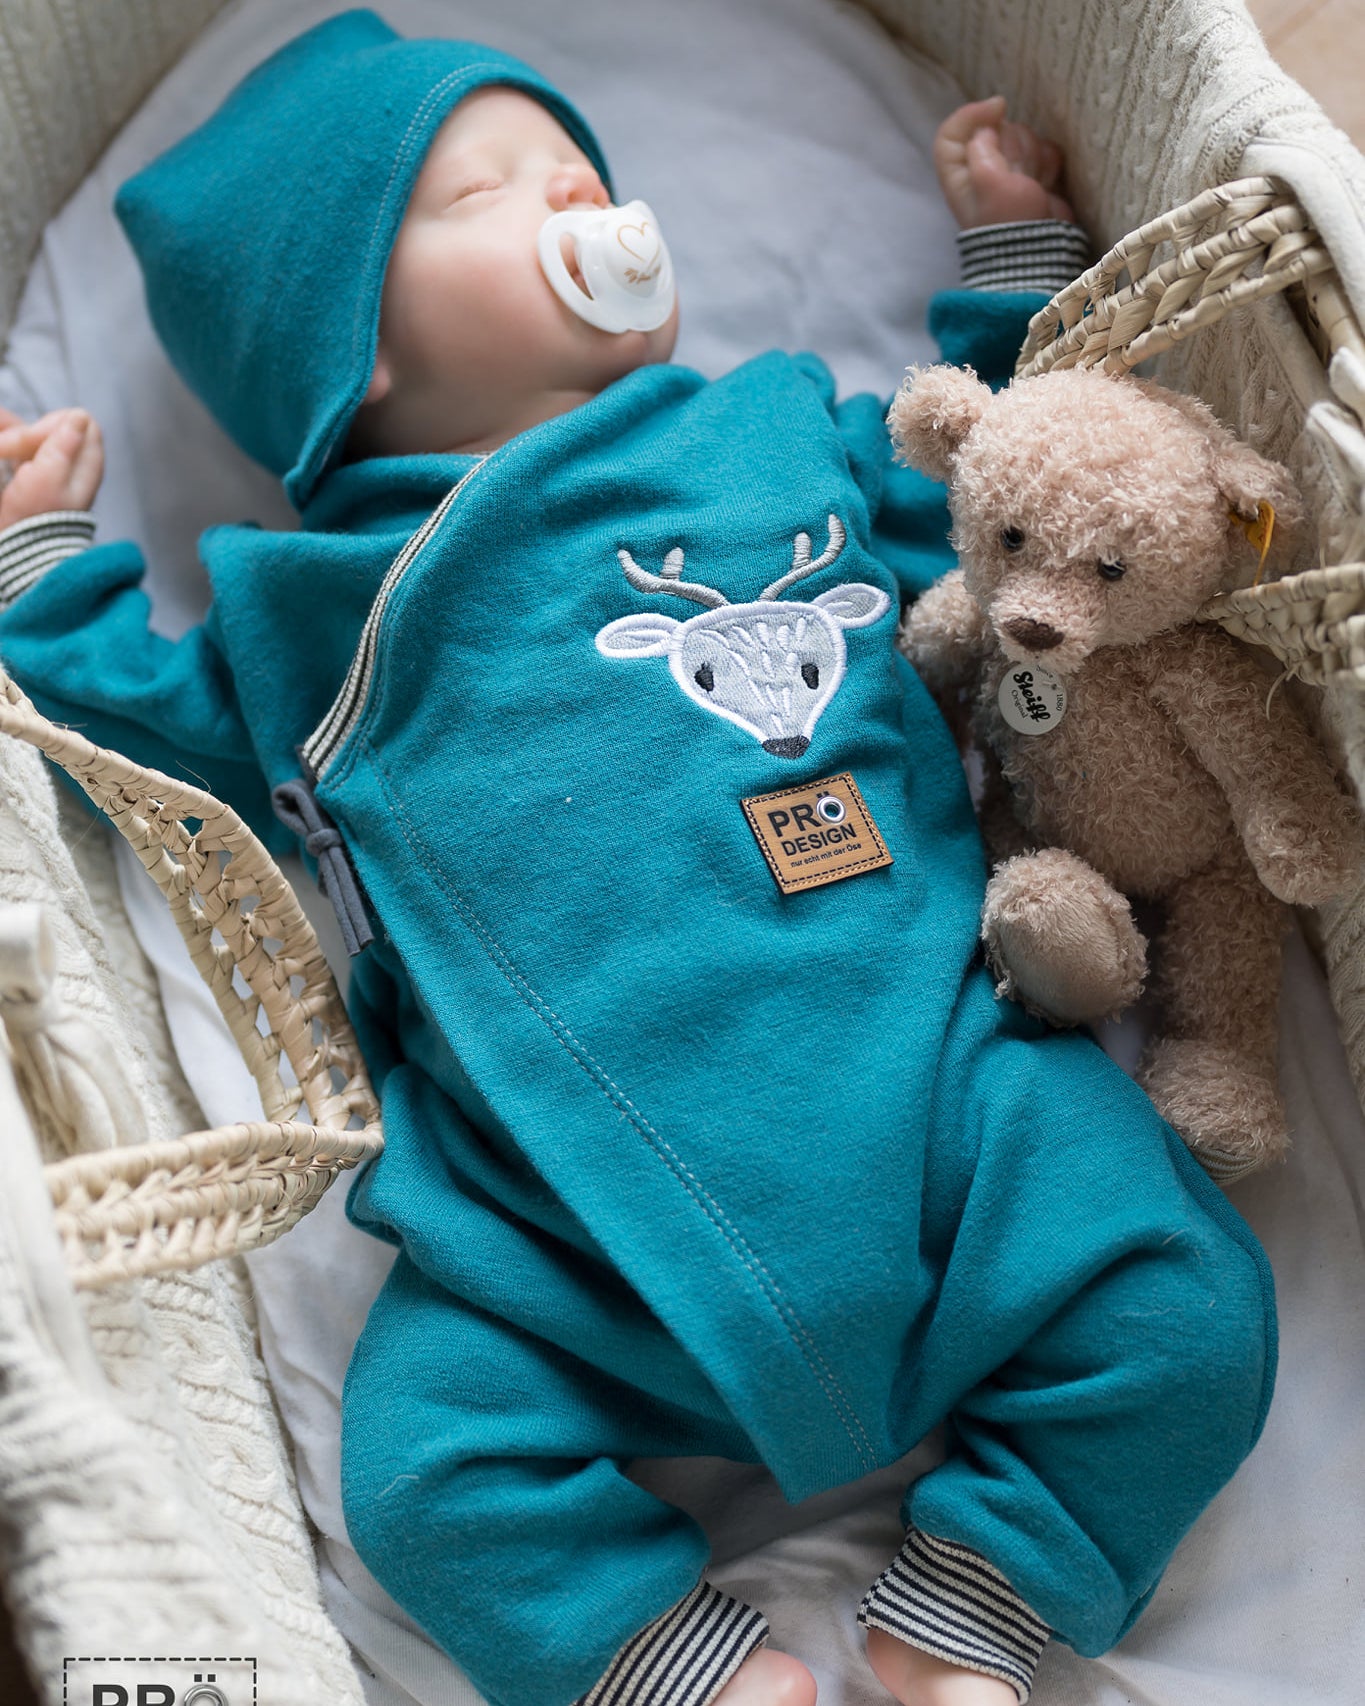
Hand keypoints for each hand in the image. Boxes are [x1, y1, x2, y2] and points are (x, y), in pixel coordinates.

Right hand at [0, 406, 104, 529]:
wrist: (22, 554)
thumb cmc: (37, 517)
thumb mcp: (50, 477)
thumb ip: (64, 444)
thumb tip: (81, 415)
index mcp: (86, 463)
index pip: (78, 420)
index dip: (50, 424)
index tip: (30, 444)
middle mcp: (71, 464)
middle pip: (49, 429)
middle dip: (22, 435)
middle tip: (3, 452)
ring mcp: (50, 471)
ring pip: (29, 439)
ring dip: (10, 441)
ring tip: (0, 454)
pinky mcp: (31, 479)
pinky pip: (17, 453)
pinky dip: (6, 448)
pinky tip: (1, 453)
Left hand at [935, 97, 1072, 228]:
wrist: (1040, 249)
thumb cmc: (1009, 220)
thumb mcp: (988, 182)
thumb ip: (982, 148)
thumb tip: (990, 122)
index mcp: (959, 172)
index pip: (953, 132)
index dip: (972, 114)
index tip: (998, 108)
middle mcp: (981, 168)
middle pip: (996, 129)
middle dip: (1013, 144)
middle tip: (1017, 172)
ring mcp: (1010, 171)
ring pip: (1023, 136)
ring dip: (1032, 155)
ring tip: (1031, 182)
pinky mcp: (1035, 174)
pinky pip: (1044, 149)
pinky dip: (1048, 162)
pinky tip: (1045, 183)